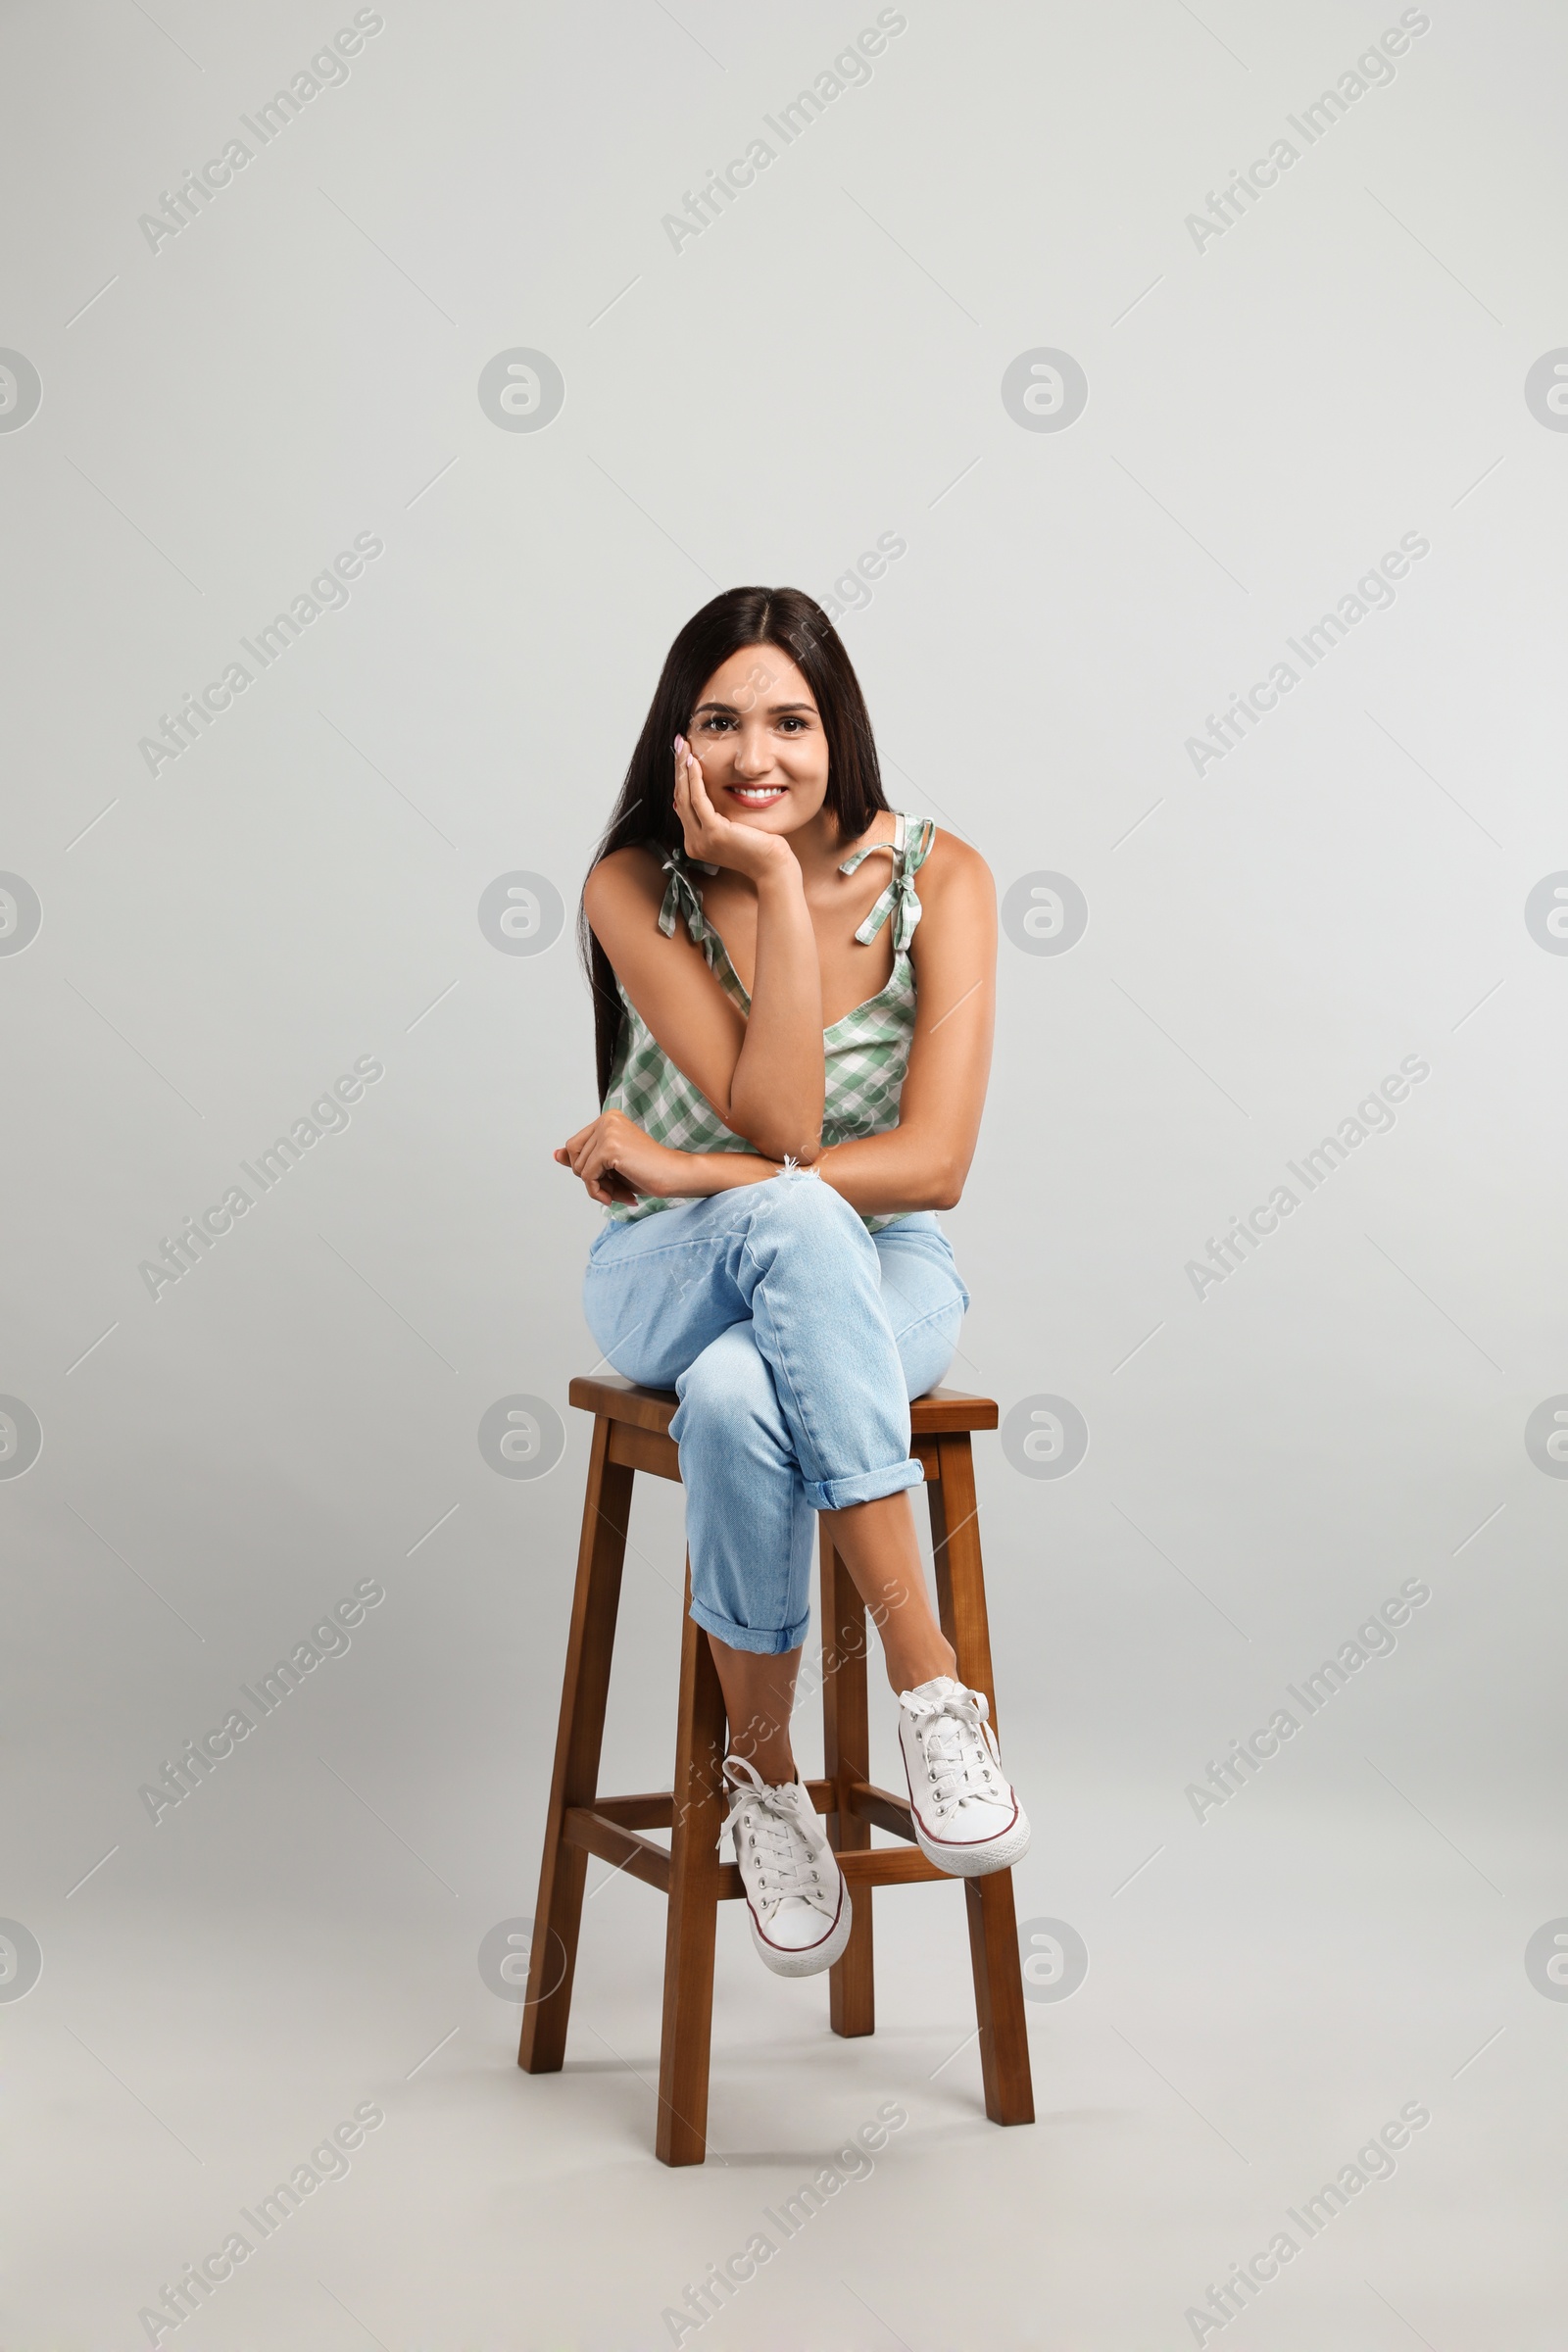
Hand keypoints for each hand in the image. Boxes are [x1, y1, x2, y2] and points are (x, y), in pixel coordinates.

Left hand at [555, 1110, 684, 1207]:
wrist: (675, 1176)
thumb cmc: (648, 1172)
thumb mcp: (610, 1166)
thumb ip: (582, 1158)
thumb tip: (555, 1154)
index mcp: (608, 1118)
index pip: (575, 1147)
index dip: (587, 1169)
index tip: (610, 1180)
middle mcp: (606, 1119)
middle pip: (573, 1156)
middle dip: (591, 1178)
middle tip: (615, 1189)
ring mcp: (607, 1131)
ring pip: (578, 1168)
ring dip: (597, 1187)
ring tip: (621, 1192)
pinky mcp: (609, 1147)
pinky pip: (587, 1177)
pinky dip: (597, 1192)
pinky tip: (617, 1197)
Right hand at [673, 734, 791, 881]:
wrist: (774, 867)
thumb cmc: (761, 848)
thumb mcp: (733, 830)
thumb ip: (714, 816)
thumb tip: (695, 797)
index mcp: (697, 842)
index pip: (683, 805)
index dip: (681, 779)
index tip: (682, 756)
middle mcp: (694, 843)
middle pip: (679, 798)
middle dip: (678, 768)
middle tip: (678, 743)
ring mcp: (701, 840)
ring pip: (685, 797)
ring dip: (683, 768)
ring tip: (683, 746)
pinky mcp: (713, 833)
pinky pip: (698, 799)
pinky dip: (695, 779)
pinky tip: (694, 761)